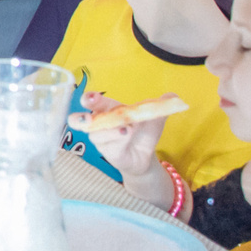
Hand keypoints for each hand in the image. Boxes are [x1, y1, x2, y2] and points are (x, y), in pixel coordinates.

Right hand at [79, 95, 175, 209]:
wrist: (147, 154)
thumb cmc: (143, 131)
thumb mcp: (154, 115)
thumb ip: (161, 104)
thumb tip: (173, 95)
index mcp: (106, 110)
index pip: (92, 102)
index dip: (89, 99)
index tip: (90, 98)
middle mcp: (99, 124)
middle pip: (78, 120)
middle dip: (79, 118)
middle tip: (87, 117)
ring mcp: (101, 140)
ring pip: (96, 134)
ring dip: (109, 131)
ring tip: (126, 128)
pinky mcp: (108, 153)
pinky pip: (109, 146)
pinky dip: (117, 139)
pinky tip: (127, 135)